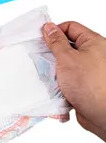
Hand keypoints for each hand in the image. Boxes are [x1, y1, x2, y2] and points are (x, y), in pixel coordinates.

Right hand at [44, 21, 105, 141]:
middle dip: (53, 51)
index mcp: (94, 43)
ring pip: (65, 63)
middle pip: (68, 45)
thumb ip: (56, 41)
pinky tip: (54, 85)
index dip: (55, 31)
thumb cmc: (90, 85)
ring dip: (55, 68)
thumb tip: (49, 27)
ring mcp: (89, 70)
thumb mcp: (67, 58)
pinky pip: (67, 77)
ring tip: (49, 73)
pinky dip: (60, 80)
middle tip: (42, 56)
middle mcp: (94, 55)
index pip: (70, 27)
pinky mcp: (85, 84)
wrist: (102, 115)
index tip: (42, 38)